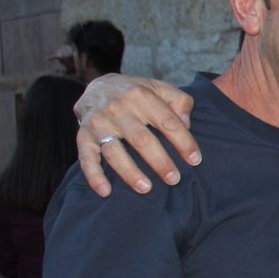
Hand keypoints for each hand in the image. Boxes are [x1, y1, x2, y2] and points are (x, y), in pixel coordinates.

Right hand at [76, 74, 198, 196]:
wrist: (97, 85)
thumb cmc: (136, 92)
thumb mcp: (160, 87)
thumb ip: (179, 101)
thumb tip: (187, 124)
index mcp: (141, 96)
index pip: (167, 122)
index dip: (183, 142)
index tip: (195, 160)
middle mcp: (118, 109)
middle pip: (141, 140)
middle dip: (160, 162)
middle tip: (174, 179)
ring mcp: (98, 123)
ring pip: (114, 152)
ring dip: (130, 173)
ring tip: (146, 189)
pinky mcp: (83, 135)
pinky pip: (86, 158)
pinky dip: (94, 176)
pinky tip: (105, 191)